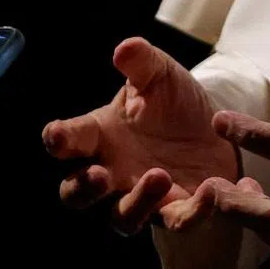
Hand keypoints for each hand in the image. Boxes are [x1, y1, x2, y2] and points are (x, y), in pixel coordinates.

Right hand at [42, 37, 239, 234]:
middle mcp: (112, 170)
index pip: (69, 139)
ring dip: (136, 202)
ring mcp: (139, 196)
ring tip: (159, 175)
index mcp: (101, 134)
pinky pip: (177, 221)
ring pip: (122, 217)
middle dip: (82, 187)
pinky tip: (210, 191)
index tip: (56, 135)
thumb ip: (142, 62)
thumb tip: (126, 47)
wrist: (213, 128)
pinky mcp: (175, 209)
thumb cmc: (171, 101)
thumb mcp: (160, 75)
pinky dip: (192, 212)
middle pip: (77, 193)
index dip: (58, 138)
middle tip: (98, 174)